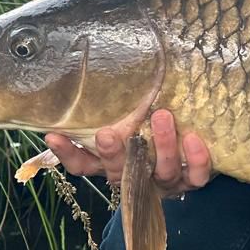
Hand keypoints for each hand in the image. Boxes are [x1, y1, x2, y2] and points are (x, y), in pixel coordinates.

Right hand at [44, 109, 212, 195]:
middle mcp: (136, 176)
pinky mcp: (192, 181)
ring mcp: (165, 181)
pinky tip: (193, 138)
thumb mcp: (129, 118)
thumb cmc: (152, 130)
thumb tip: (94, 68)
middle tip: (107, 133)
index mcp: (114, 164)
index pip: (83, 165)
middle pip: (119, 171)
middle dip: (112, 153)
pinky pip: (195, 175)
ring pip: (161, 171)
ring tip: (161, 116)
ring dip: (161, 146)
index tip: (54, 135)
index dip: (67, 154)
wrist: (192, 158)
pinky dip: (195, 159)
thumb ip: (114, 106)